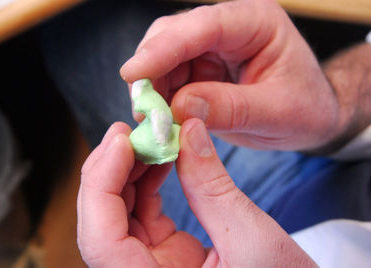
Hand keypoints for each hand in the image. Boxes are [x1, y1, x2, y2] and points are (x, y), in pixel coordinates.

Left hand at [77, 120, 316, 266]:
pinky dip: (147, 181)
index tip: (121, 143)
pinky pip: (142, 212)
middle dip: (111, 171)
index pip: (101, 241)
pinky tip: (161, 156)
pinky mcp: (165, 254)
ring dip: (129, 171)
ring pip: (119, 213)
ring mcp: (150, 265)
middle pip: (102, 221)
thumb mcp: (251, 239)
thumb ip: (212, 186)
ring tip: (150, 138)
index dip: (101, 187)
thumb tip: (188, 130)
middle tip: (129, 132)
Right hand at [120, 0, 345, 151]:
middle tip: (141, 110)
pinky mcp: (201, 68)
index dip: (164, 48)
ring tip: (153, 122)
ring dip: (152, 89)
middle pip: (173, 35)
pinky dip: (160, 99)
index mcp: (256, 22)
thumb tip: (178, 108)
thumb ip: (230, 108)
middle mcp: (229, 27)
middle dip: (151, 70)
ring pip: (165, 58)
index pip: (204, 26)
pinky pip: (170, 78)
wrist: (312, 115)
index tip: (133, 73)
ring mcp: (212, 47)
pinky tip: (162, 119)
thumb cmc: (306, 108)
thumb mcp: (277, 113)